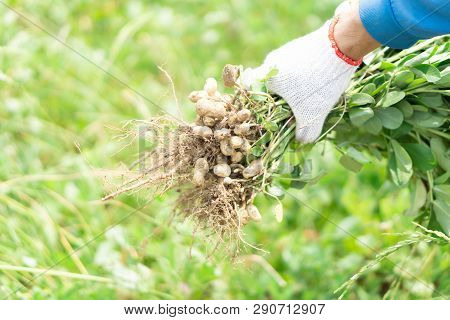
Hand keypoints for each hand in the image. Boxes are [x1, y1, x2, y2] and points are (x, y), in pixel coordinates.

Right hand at [245, 1, 379, 143]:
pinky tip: (320, 81)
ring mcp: (285, 51)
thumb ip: (304, 133)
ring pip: (285, 75)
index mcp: (266, 78)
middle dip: (282, 100)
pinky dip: (305, 75)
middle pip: (270, 86)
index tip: (275, 117)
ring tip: (312, 96)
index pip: (253, 95)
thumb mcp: (312, 114)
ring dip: (295, 87)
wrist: (341, 44)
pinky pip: (297, 65)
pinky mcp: (300, 44)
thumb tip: (301, 142)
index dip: (263, 108)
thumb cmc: (319, 83)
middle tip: (296, 110)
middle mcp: (270, 62)